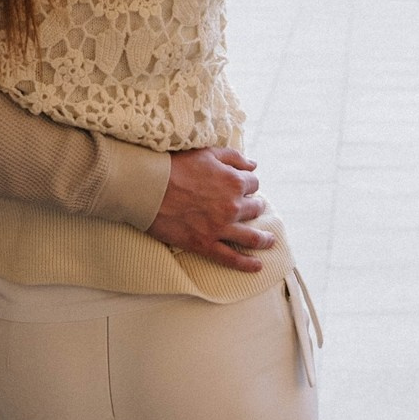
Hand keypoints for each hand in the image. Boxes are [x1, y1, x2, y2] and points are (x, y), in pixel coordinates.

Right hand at [146, 147, 272, 272]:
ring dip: (264, 239)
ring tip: (269, 241)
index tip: (244, 187)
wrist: (148, 188)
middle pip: (255, 209)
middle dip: (256, 208)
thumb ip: (234, 158)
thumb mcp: (207, 153)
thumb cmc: (176, 166)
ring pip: (251, 237)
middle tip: (254, 210)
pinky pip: (231, 258)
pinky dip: (247, 264)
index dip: (249, 184)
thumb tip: (254, 165)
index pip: (254, 184)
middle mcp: (232, 206)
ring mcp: (220, 228)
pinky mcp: (205, 244)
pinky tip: (257, 266)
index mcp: (234, 182)